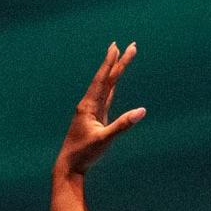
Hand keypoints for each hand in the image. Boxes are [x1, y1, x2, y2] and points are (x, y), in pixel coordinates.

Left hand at [57, 40, 144, 175]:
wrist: (69, 165)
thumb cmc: (85, 153)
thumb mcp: (105, 139)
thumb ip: (122, 125)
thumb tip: (141, 111)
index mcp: (89, 106)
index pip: (103, 80)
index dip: (110, 63)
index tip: (117, 47)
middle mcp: (89, 104)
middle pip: (107, 78)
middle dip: (118, 61)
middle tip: (129, 45)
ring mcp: (92, 110)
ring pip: (106, 86)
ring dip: (113, 71)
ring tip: (120, 56)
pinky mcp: (95, 118)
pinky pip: (105, 97)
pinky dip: (111, 86)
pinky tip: (113, 82)